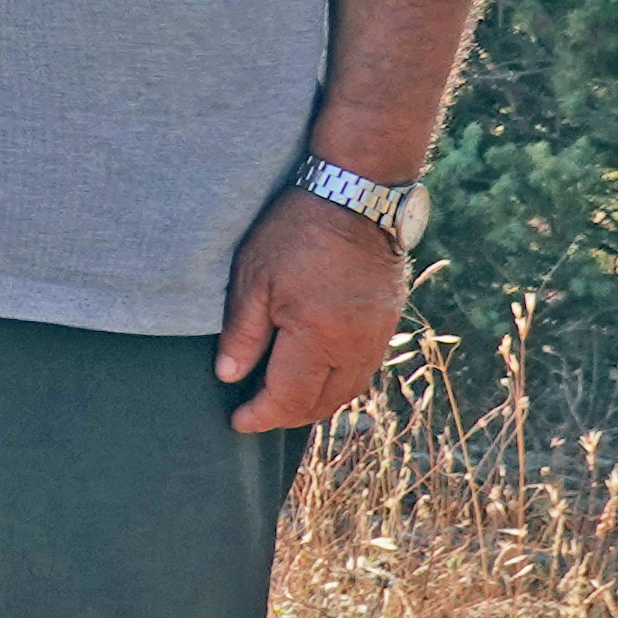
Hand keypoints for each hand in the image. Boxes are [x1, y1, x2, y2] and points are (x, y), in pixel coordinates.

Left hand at [214, 185, 410, 432]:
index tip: (238, 422)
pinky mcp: (387, 319)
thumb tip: (229, 377)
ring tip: (282, 398)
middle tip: (256, 412)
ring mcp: (377, 333)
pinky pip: (363, 367)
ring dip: (315, 401)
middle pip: (322, 402)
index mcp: (318, 338)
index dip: (261, 416)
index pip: (289, 398)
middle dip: (286, 415)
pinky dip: (337, 380)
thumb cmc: (296, 231)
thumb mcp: (252, 279)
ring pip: (347, 389)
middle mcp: (355, 345)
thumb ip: (241, 334)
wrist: (357, 195)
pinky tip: (315, 372)